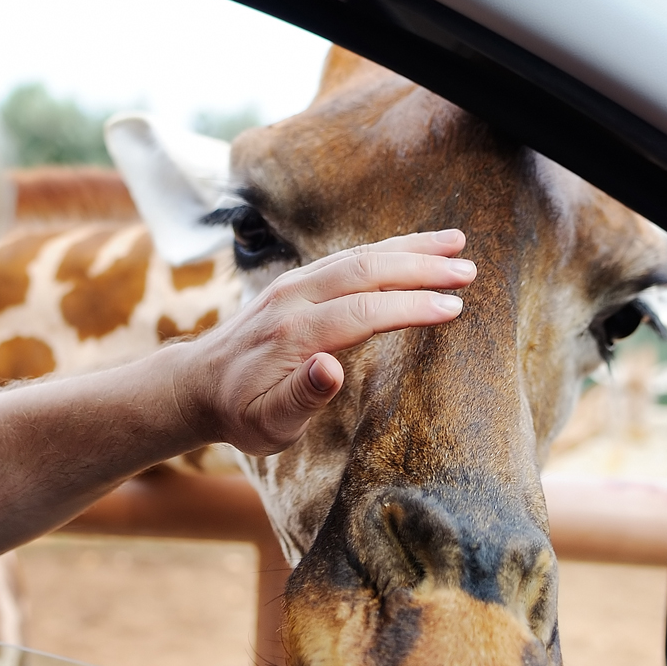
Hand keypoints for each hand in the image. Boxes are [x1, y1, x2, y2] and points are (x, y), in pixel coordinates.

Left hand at [171, 230, 474, 454]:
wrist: (196, 384)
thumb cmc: (239, 412)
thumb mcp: (266, 423)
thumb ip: (300, 398)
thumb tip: (332, 370)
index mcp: (292, 334)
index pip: (362, 312)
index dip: (410, 307)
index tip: (454, 307)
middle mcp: (294, 298)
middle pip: (365, 270)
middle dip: (420, 267)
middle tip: (469, 269)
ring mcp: (294, 284)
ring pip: (359, 254)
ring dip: (409, 247)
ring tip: (457, 242)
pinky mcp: (297, 281)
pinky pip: (348, 256)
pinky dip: (386, 248)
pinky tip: (415, 247)